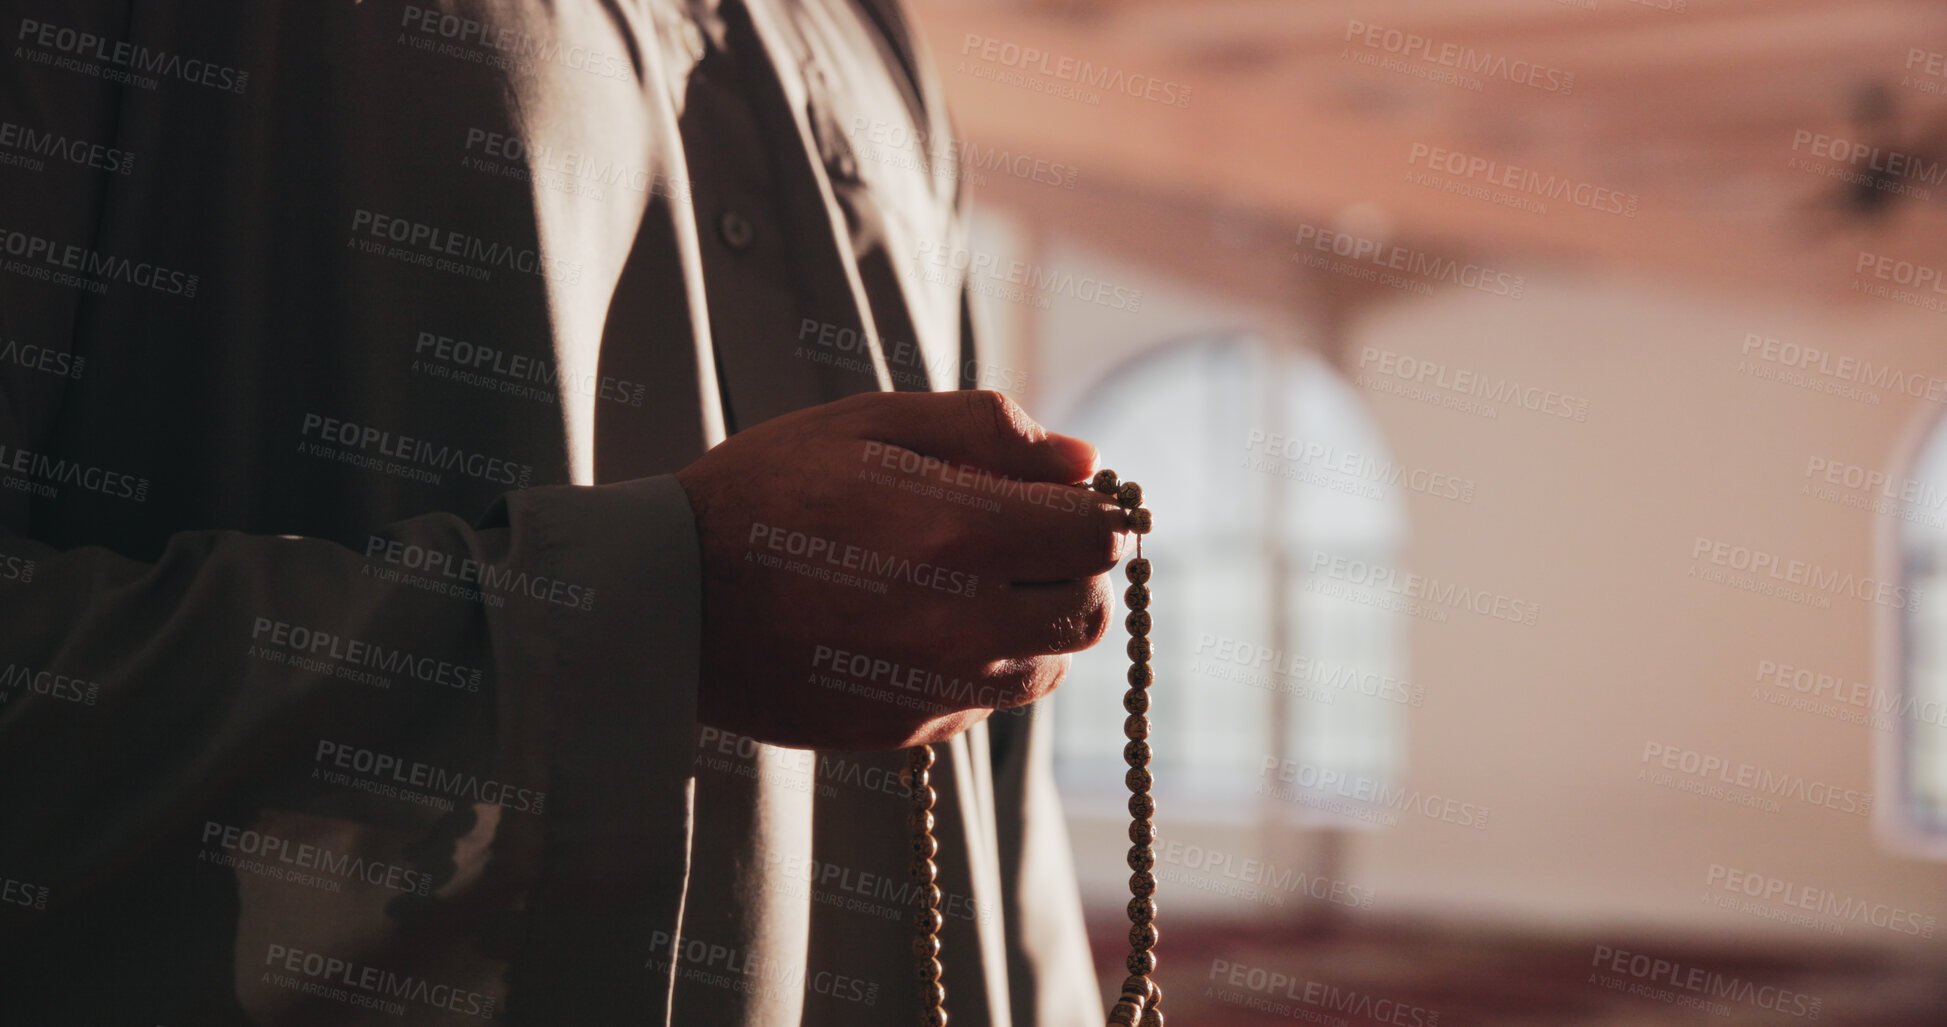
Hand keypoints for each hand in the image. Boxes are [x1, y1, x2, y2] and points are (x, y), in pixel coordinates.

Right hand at [674, 390, 1129, 749]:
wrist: (666, 598)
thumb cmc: (766, 490)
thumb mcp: (869, 423)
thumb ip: (987, 432)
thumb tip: (1084, 460)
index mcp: (955, 533)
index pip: (1097, 536)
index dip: (1098, 511)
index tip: (1072, 499)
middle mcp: (958, 625)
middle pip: (1088, 611)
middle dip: (1073, 570)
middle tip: (1026, 539)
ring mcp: (932, 690)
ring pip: (1048, 666)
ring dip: (1034, 623)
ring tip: (968, 583)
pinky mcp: (905, 732)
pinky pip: (986, 704)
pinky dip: (980, 666)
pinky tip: (921, 627)